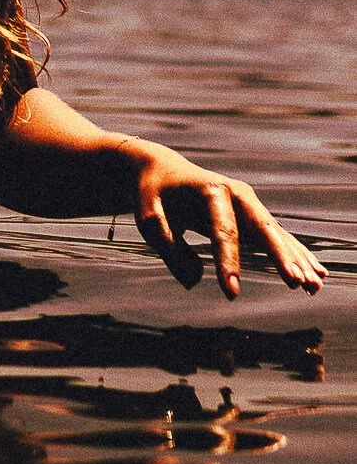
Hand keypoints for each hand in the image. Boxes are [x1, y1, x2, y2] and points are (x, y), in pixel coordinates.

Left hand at [128, 142, 327, 298]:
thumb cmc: (152, 194)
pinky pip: (275, 237)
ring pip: (276, 234)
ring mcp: (247, 203)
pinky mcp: (250, 215)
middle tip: (297, 283)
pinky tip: (313, 274)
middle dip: (281, 258)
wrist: (161, 169)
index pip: (223, 233)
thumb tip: (194, 281)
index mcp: (211, 191)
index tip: (232, 293)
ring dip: (297, 260)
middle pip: (263, 229)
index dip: (228, 263)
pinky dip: (293, 255)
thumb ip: (166, 245)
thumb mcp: (147, 216)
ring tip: (315, 285)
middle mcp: (237, 194)